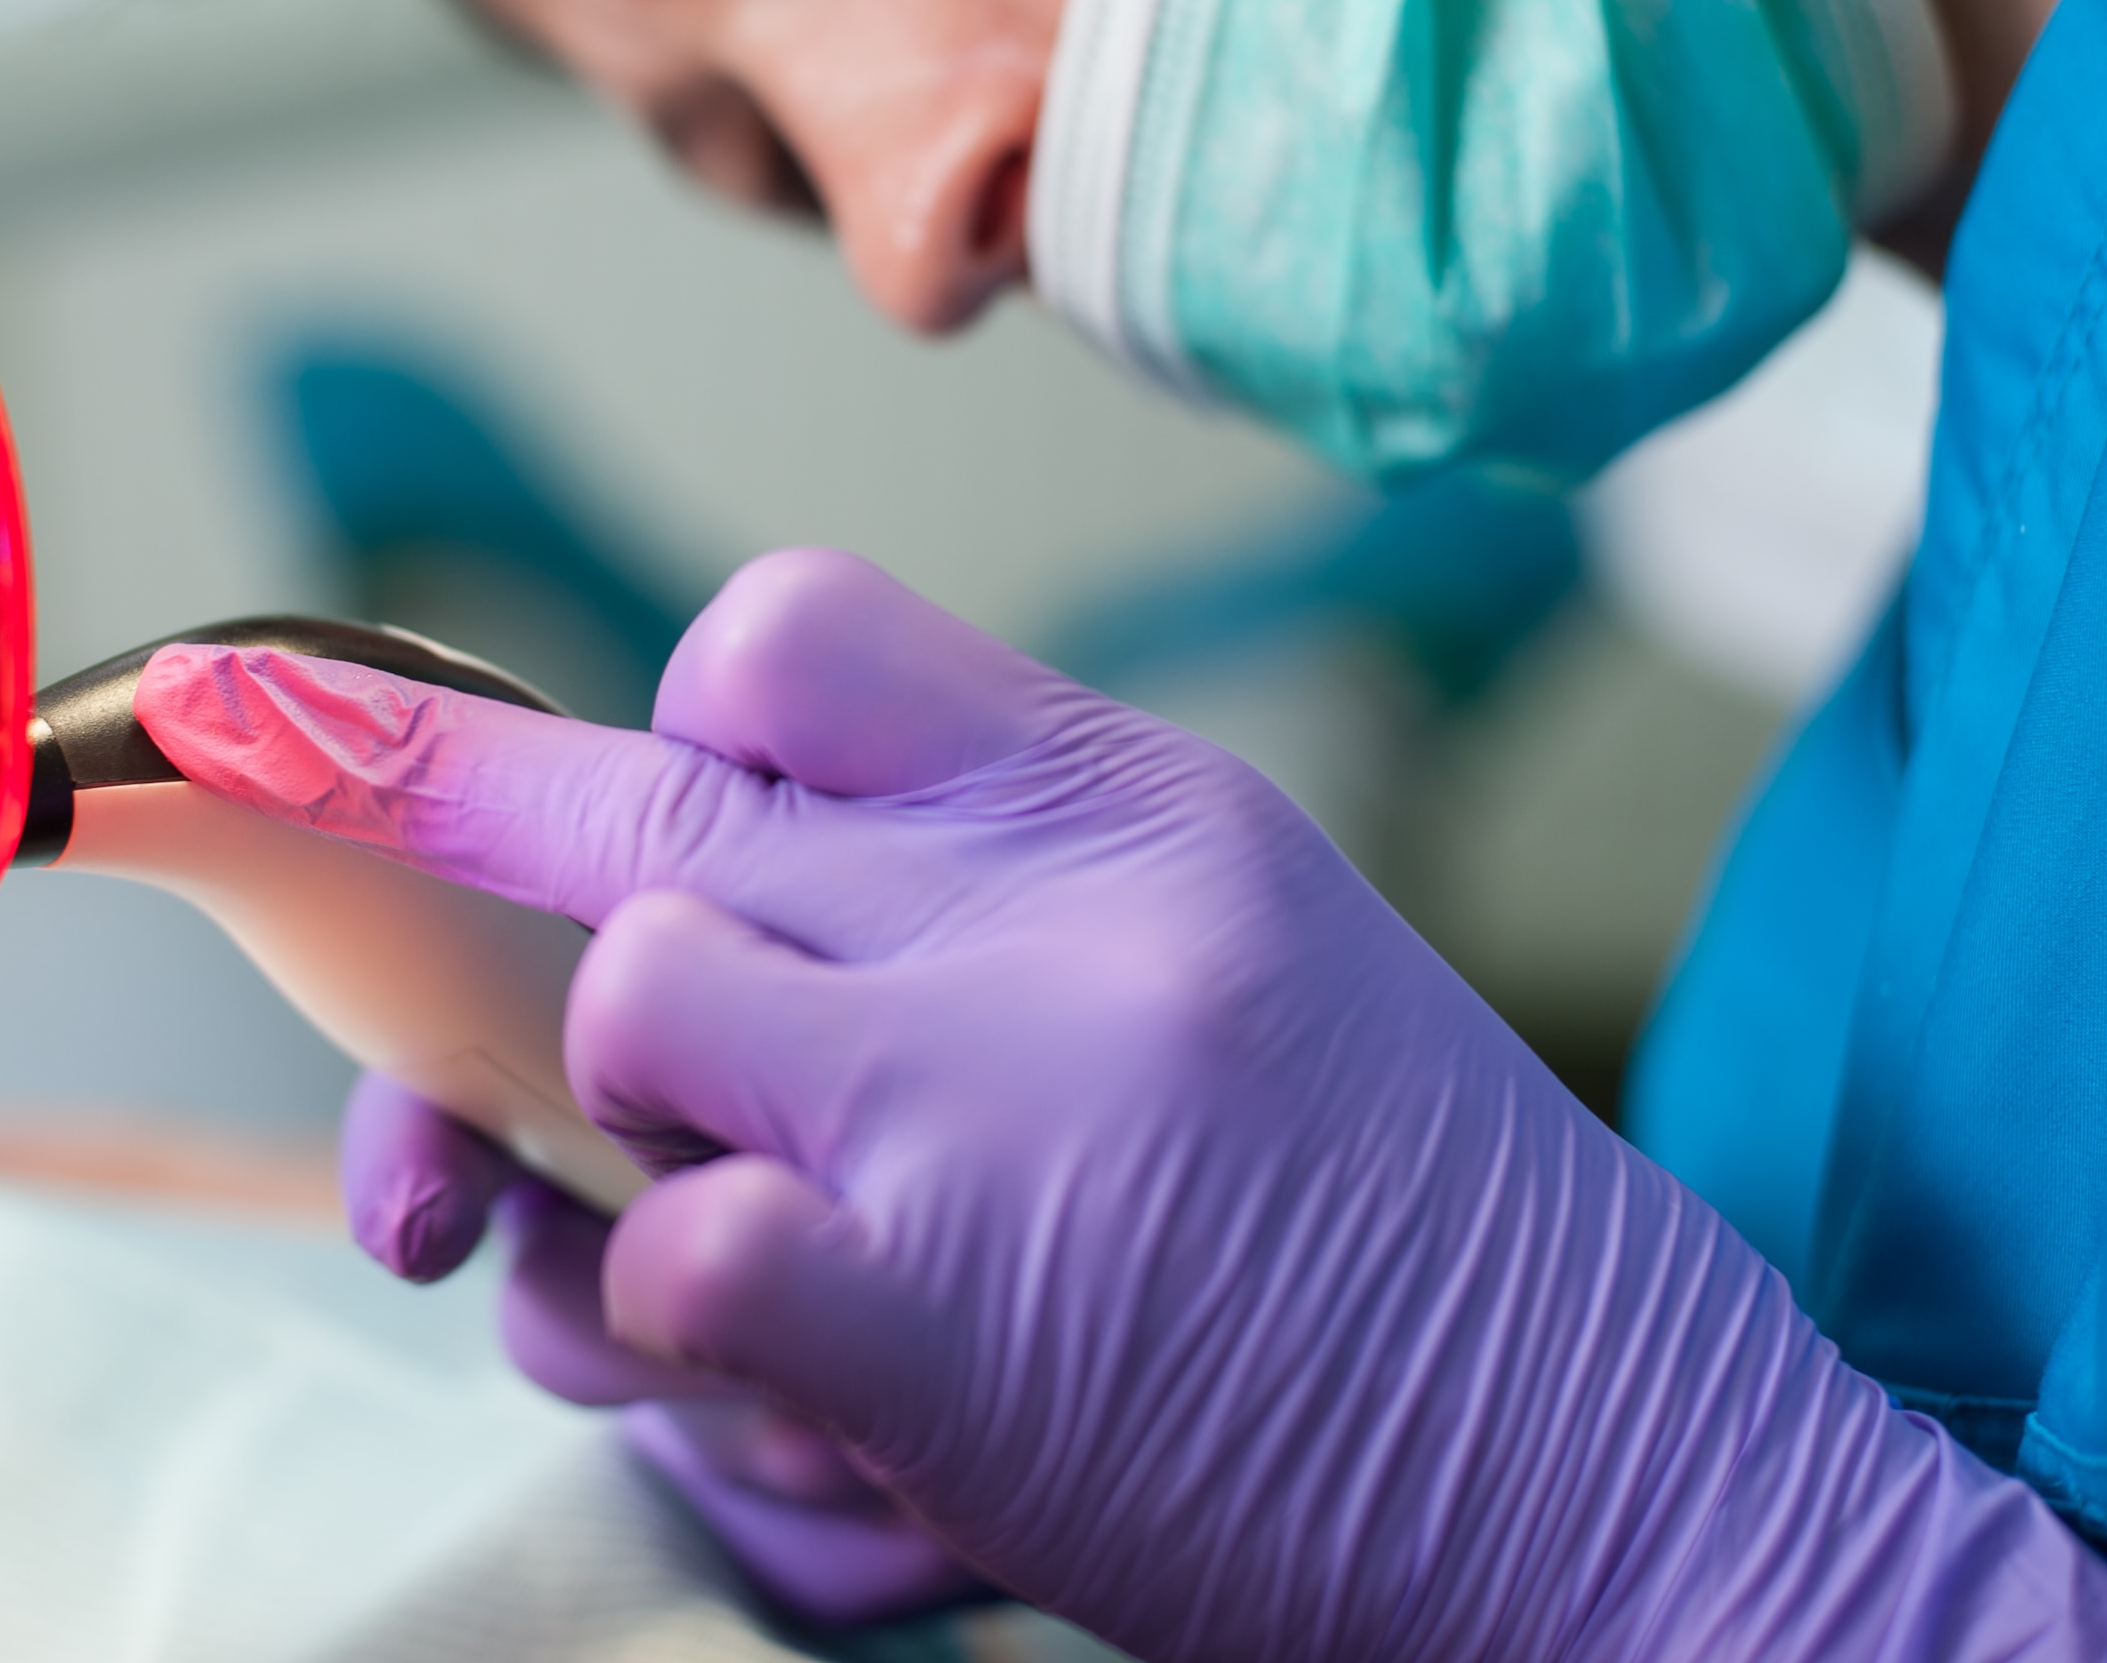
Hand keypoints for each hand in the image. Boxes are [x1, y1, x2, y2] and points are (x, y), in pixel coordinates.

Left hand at [143, 552, 2106, 1661]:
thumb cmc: (1405, 1226)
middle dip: (506, 863)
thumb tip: (722, 852)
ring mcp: (986, 1107)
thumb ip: (1000, 881)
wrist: (1624, 1480)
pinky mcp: (938, 1327)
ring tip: (709, 1219)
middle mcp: (1049, 916)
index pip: (789, 625)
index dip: (686, 723)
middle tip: (482, 921)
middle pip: (653, 803)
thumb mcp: (1239, 947)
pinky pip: (653, 1251)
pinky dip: (654, 1316)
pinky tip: (769, 1356)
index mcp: (1125, 803)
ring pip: (625, 1004)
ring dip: (615, 1132)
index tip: (694, 825)